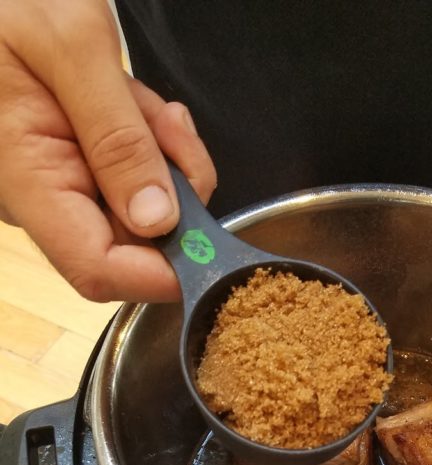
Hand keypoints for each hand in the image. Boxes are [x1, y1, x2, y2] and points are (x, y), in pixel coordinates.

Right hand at [0, 0, 216, 302]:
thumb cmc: (10, 1)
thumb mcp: (70, 48)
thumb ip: (117, 136)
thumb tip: (158, 221)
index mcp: (25, 177)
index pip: (99, 268)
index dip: (162, 271)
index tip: (212, 241)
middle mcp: (37, 198)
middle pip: (133, 239)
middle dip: (173, 190)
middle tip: (170, 126)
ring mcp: (54, 185)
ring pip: (140, 207)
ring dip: (161, 157)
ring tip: (141, 101)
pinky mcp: (69, 170)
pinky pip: (128, 179)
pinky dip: (146, 145)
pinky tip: (132, 103)